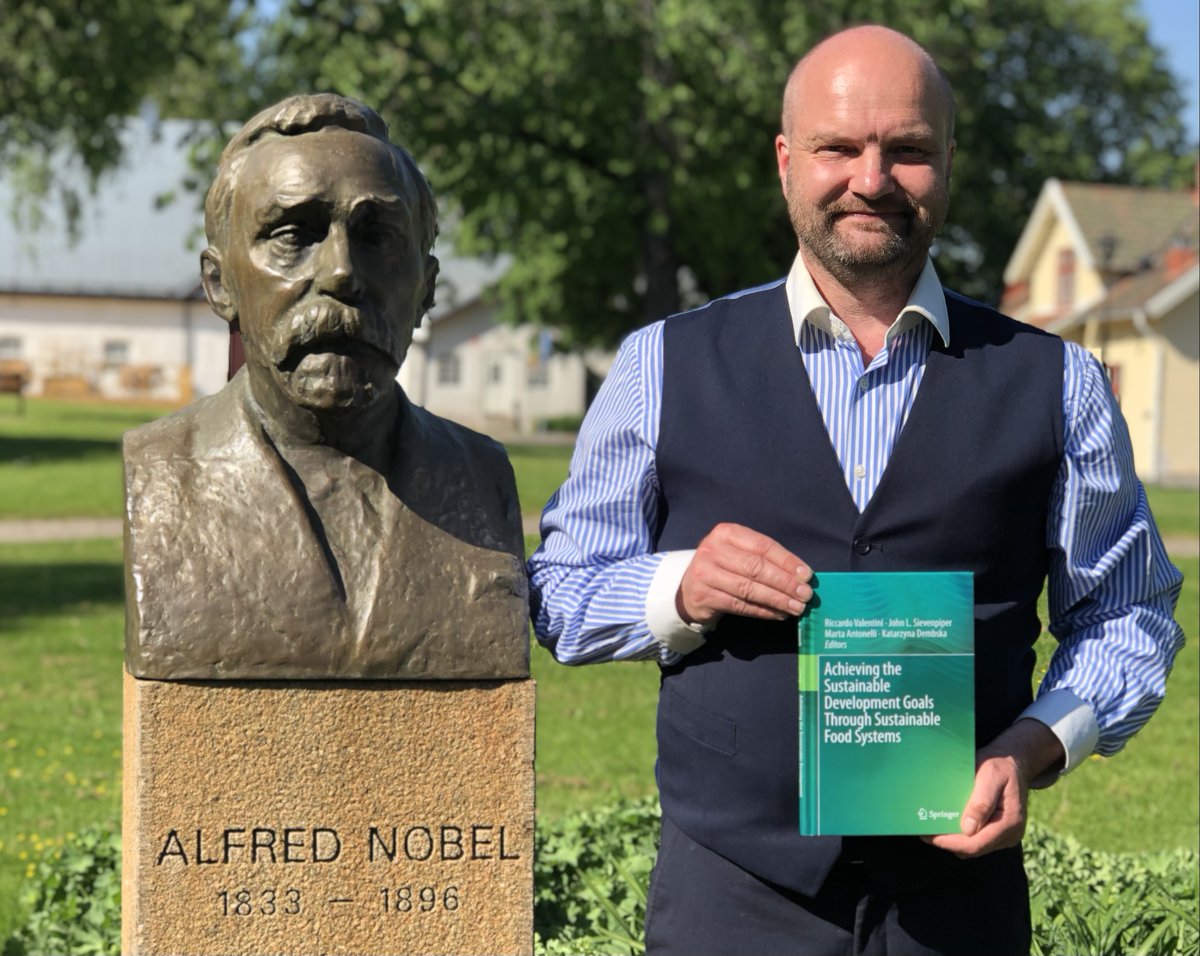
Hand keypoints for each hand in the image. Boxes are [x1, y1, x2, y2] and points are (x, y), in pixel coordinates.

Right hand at [676, 522, 811, 626]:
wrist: (690, 588)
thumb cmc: (724, 567)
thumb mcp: (740, 553)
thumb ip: (765, 559)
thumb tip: (801, 575)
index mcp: (726, 533)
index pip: (762, 546)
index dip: (787, 561)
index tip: (807, 575)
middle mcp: (713, 550)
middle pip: (756, 568)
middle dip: (784, 582)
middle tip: (805, 594)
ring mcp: (705, 574)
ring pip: (748, 589)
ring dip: (777, 599)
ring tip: (796, 607)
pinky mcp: (704, 596)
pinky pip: (740, 605)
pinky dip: (763, 611)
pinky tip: (779, 614)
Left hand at [924, 719, 1063, 858]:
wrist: (1013, 761)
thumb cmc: (1000, 766)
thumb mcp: (990, 776)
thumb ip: (981, 802)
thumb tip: (967, 829)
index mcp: (1010, 822)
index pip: (976, 844)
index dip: (951, 842)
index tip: (929, 836)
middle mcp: (1010, 834)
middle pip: (974, 849)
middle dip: (949, 842)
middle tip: (925, 832)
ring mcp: (1005, 835)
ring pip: (974, 847)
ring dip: (954, 839)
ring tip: (933, 828)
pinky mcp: (998, 832)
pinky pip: (977, 839)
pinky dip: (961, 835)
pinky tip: (947, 823)